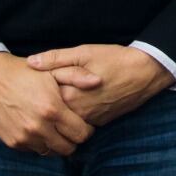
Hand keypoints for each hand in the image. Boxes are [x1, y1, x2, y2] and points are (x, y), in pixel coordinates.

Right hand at [0, 51, 94, 155]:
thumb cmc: (25, 72)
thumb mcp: (52, 69)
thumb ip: (77, 75)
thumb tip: (98, 81)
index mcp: (52, 109)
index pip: (81, 134)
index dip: (86, 130)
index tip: (84, 123)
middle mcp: (39, 127)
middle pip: (68, 148)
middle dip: (73, 139)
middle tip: (71, 128)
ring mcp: (24, 137)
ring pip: (51, 152)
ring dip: (55, 142)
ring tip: (55, 127)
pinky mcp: (12, 142)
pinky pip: (33, 150)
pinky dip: (39, 142)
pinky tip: (39, 127)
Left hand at [26, 44, 174, 127]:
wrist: (144, 73)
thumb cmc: (114, 59)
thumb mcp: (84, 53)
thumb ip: (55, 59)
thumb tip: (30, 62)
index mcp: (68, 94)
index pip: (41, 96)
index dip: (37, 86)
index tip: (36, 78)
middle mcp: (76, 112)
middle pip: (52, 109)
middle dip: (47, 99)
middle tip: (46, 87)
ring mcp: (88, 120)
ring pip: (66, 117)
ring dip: (61, 107)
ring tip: (60, 94)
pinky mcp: (99, 123)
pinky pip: (79, 121)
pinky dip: (75, 112)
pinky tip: (79, 99)